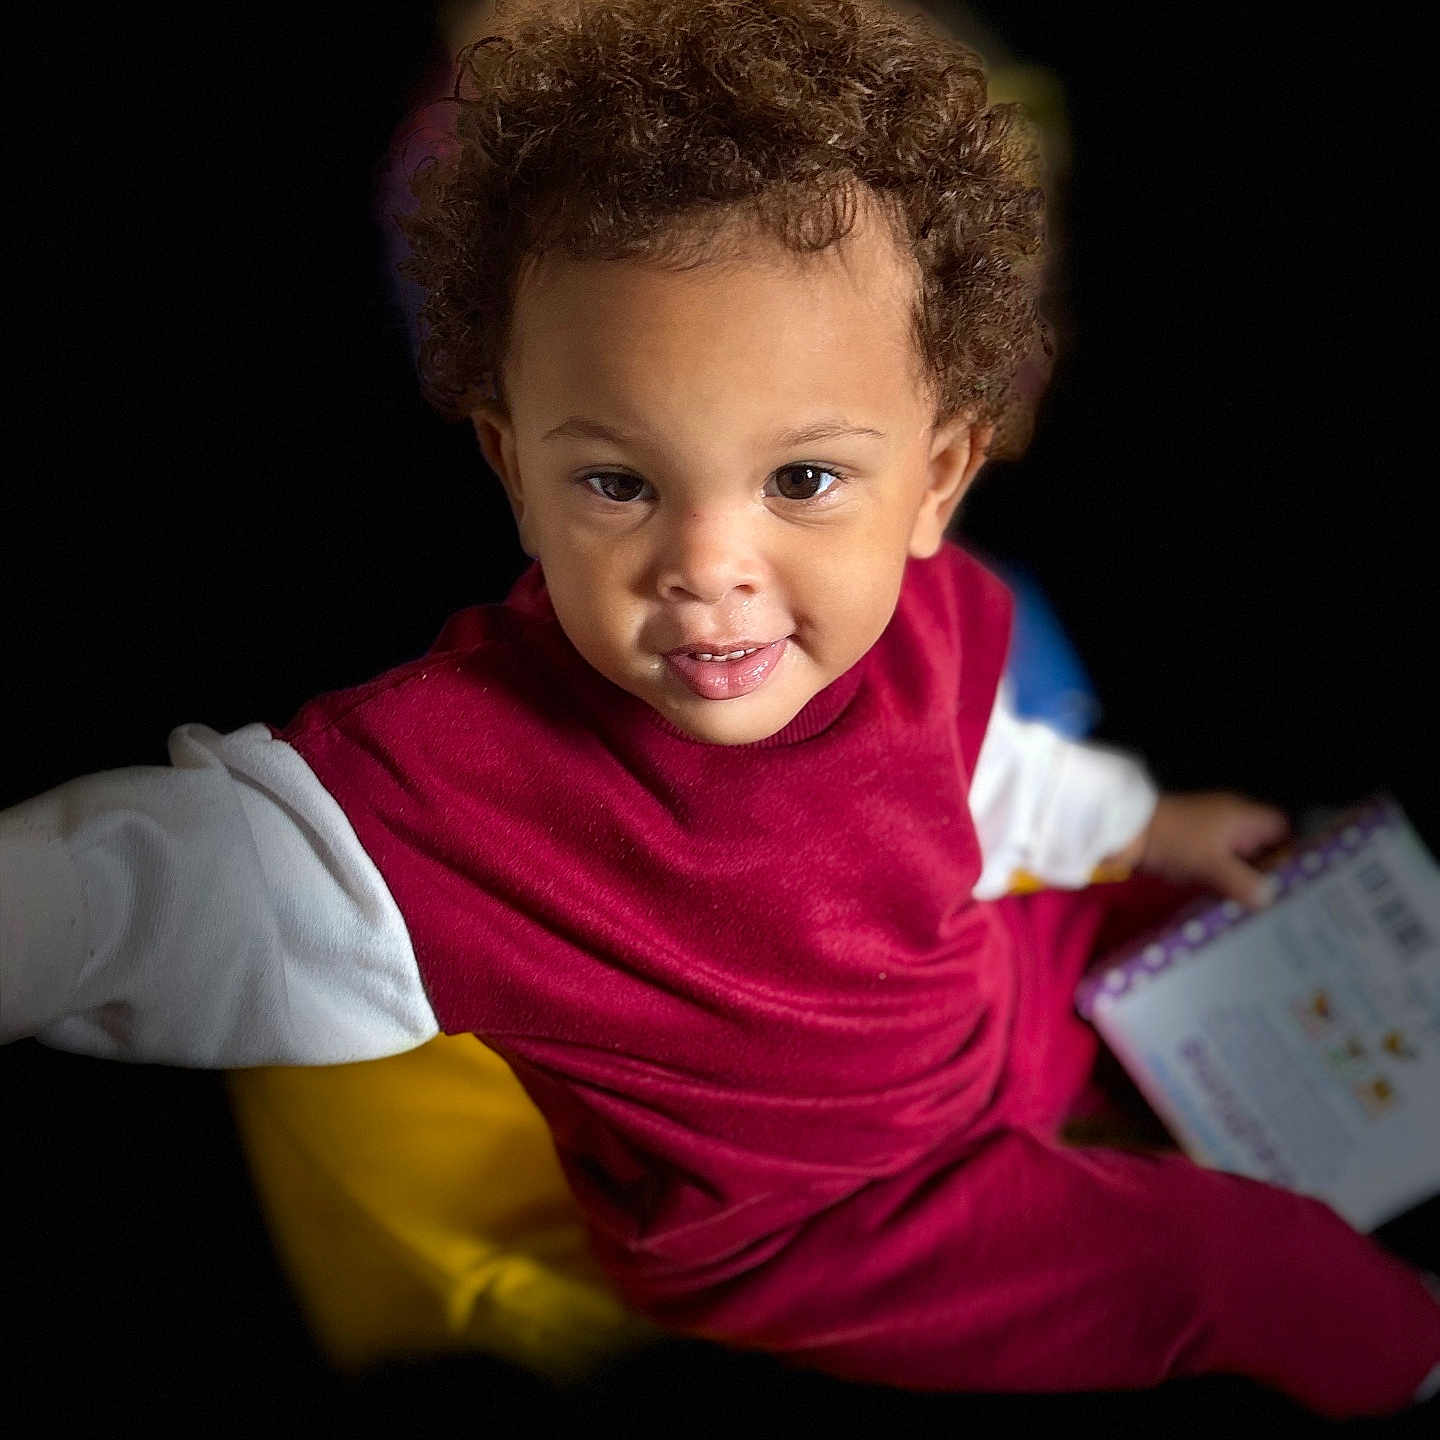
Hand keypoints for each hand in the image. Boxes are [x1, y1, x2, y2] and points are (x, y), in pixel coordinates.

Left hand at [1134, 791, 1292, 911]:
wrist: (1127, 829)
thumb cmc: (1176, 839)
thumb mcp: (1212, 863)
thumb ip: (1243, 881)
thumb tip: (1270, 898)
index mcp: (1243, 816)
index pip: (1282, 828)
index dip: (1292, 850)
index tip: (1300, 879)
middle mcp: (1231, 820)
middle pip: (1262, 845)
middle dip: (1270, 870)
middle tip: (1285, 901)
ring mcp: (1210, 831)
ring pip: (1239, 856)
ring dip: (1245, 877)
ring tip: (1262, 908)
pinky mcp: (1192, 844)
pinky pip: (1218, 861)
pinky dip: (1223, 878)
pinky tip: (1229, 901)